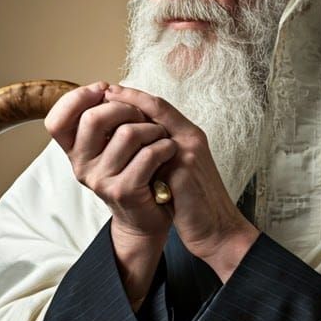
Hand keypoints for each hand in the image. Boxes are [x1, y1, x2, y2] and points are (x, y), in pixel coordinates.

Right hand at [44, 81, 176, 306]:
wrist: (147, 217)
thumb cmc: (135, 172)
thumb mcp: (113, 144)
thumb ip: (106, 118)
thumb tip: (107, 88)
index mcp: (74, 151)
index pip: (56, 120)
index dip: (78, 98)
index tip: (104, 90)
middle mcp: (81, 166)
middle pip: (93, 118)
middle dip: (126, 108)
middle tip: (142, 117)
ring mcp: (100, 180)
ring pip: (127, 133)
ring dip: (153, 129)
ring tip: (161, 137)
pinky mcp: (124, 190)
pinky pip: (147, 154)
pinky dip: (165, 146)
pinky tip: (169, 150)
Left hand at [103, 85, 258, 282]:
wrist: (218, 228)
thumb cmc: (195, 201)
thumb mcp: (178, 169)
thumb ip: (161, 151)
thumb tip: (131, 141)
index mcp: (190, 137)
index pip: (160, 107)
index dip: (135, 97)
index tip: (111, 92)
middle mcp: (191, 139)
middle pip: (157, 108)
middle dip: (127, 101)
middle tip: (101, 95)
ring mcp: (188, 152)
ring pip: (153, 125)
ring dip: (125, 122)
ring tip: (102, 120)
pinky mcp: (184, 171)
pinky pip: (153, 153)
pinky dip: (132, 148)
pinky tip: (113, 151)